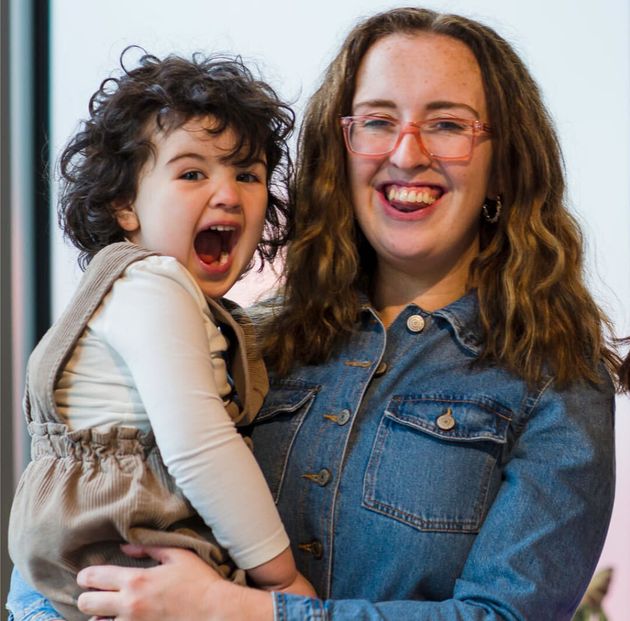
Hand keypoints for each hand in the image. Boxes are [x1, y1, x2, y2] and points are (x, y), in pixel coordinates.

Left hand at [77, 544, 273, 620]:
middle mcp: (128, 605)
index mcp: (136, 580)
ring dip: (99, 616)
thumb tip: (125, 547)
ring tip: (109, 610)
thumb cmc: (198, 581)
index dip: (86, 575)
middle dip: (87, 596)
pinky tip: (118, 619)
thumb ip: (148, 548)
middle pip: (86, 603)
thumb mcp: (177, 555)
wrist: (214, 611)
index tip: (88, 576)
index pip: (95, 577)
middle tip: (96, 593)